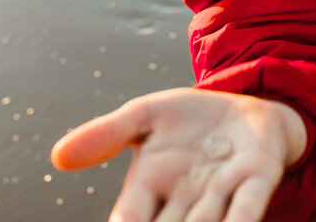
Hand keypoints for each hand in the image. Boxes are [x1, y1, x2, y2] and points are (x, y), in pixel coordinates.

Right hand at [52, 87, 307, 221]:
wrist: (245, 106)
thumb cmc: (189, 120)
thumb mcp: (144, 116)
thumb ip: (106, 134)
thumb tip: (58, 157)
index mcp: (150, 187)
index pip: (128, 221)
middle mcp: (184, 201)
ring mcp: (222, 192)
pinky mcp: (257, 178)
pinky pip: (247, 207)